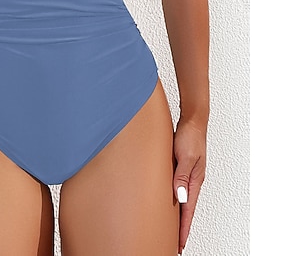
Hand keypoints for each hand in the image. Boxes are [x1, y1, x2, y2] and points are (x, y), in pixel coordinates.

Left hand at [173, 118, 206, 253]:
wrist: (193, 119)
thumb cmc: (190, 135)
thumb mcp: (185, 156)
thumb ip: (182, 176)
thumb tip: (180, 198)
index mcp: (195, 180)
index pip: (188, 210)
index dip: (183, 228)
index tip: (179, 244)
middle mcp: (192, 180)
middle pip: (186, 208)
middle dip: (180, 226)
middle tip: (173, 242)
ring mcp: (187, 174)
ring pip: (181, 198)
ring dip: (176, 213)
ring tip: (169, 227)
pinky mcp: (181, 167)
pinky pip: (176, 187)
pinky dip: (173, 198)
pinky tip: (167, 200)